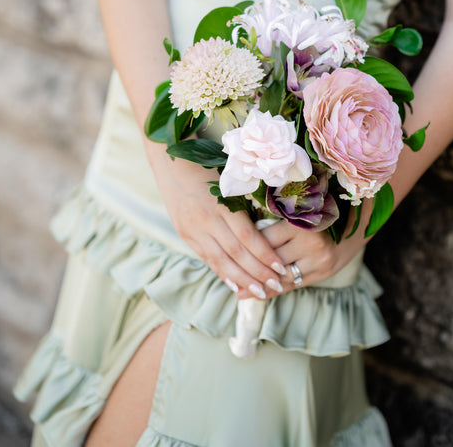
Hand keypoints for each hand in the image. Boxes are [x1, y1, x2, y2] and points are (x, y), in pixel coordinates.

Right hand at [156, 157, 287, 298]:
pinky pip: (207, 258)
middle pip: (236, 253)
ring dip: (242, 279)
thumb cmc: (207, 167)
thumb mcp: (227, 182)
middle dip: (258, 272)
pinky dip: (223, 273)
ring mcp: (193, 229)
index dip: (264, 254)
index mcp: (221, 203)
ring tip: (260, 292)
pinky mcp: (185, 234)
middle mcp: (206, 219)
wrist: (171, 160)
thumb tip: (265, 232)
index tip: (281, 267)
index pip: (247, 236)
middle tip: (276, 284)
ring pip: (221, 261)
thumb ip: (242, 207)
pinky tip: (236, 284)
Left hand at [236, 218, 363, 299]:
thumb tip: (242, 232)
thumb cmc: (318, 214)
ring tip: (237, 288)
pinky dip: (273, 290)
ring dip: (258, 283)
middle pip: (271, 259)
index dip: (247, 245)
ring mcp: (318, 260)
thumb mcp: (298, 212)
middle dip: (249, 267)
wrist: (353, 225)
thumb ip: (276, 221)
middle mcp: (311, 242)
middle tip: (226, 271)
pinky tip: (257, 294)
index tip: (230, 247)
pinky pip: (292, 285)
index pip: (266, 238)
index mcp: (301, 221)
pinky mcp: (322, 273)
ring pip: (281, 276)